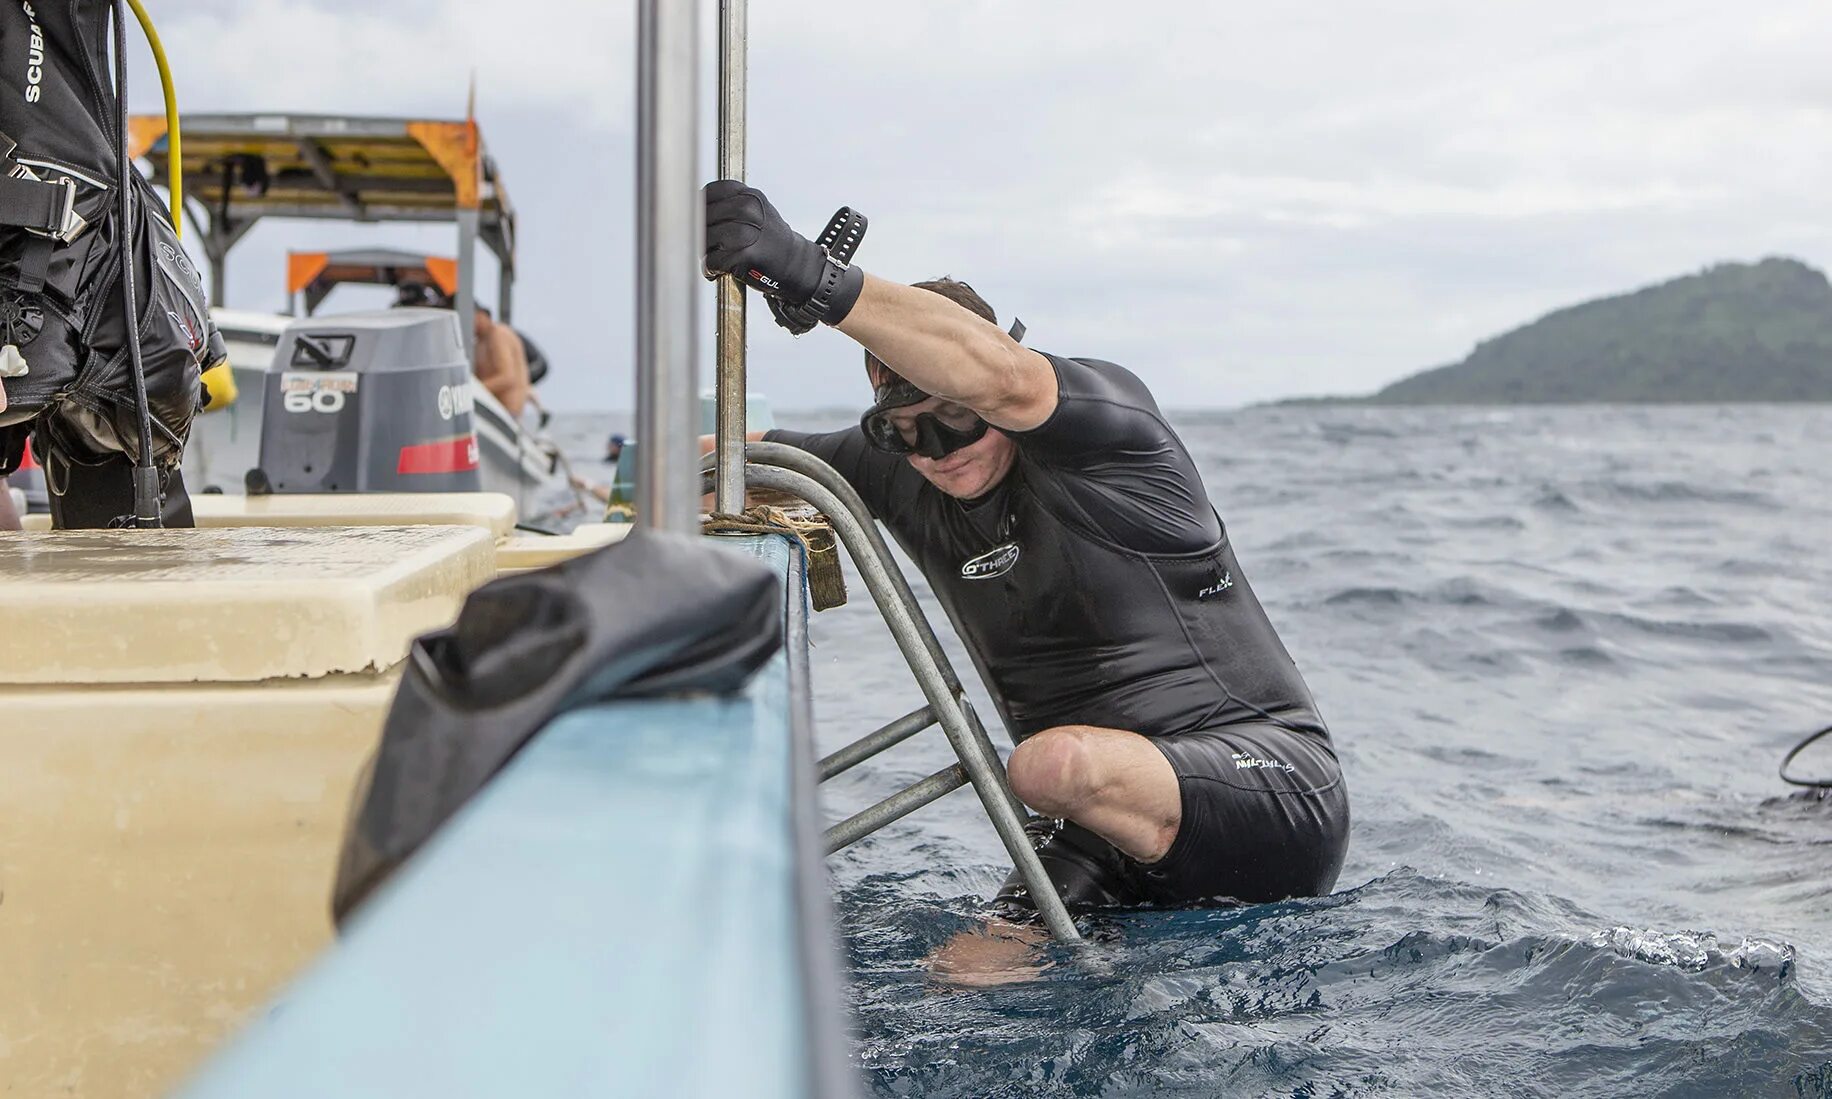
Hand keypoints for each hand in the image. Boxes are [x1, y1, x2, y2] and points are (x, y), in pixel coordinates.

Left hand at [702, 180, 828, 305]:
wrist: (796, 264)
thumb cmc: (770, 240)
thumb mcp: (757, 211)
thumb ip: (730, 204)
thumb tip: (693, 206)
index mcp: (749, 196)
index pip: (709, 192)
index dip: (698, 206)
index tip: (697, 218)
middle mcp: (747, 210)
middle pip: (702, 216)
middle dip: (700, 231)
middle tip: (708, 243)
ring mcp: (745, 232)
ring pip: (704, 238)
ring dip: (704, 251)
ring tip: (715, 256)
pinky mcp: (743, 254)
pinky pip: (711, 261)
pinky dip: (710, 269)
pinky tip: (718, 269)